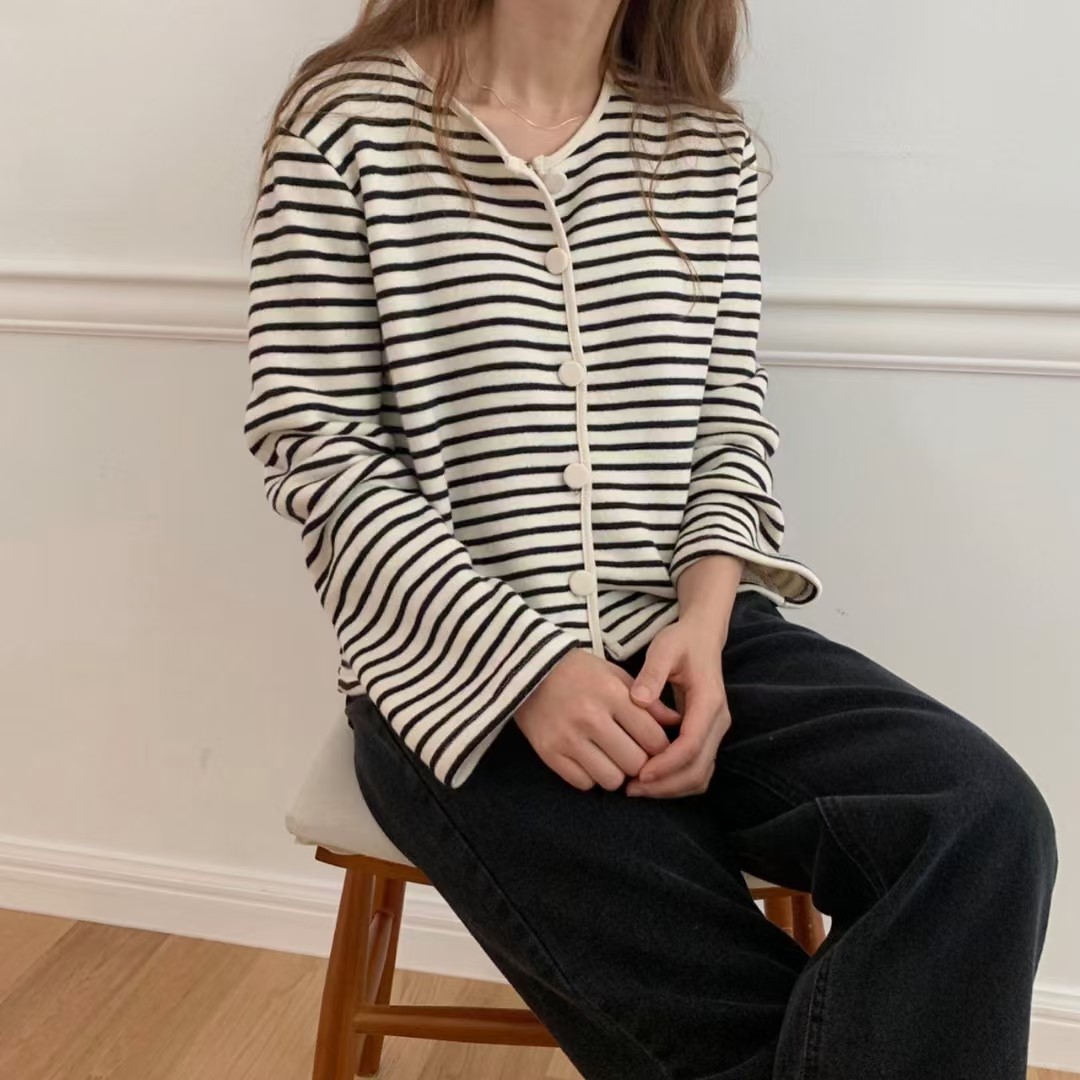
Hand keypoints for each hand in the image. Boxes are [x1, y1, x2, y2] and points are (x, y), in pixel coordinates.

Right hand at [515, 648, 681, 791]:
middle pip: (635, 763)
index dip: (660, 747)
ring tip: (610, 758)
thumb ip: (648, 701)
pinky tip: (588, 759)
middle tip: (633, 753)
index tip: (654, 745)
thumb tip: (677, 723)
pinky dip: (590, 777)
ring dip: (616, 773)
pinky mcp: (549, 753)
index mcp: (611, 694)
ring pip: (611, 779)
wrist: (526, 669)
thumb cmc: (578, 672)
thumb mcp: (615, 675)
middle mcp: (590, 718)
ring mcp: (567, 738)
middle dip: (639, 762)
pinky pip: (583, 784)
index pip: (653, 737)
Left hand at [624, 618, 731, 798]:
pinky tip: (649, 778)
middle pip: (699, 769)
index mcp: (709, 702)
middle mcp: (718, 722)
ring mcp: (715, 731)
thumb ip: (652, 673)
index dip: (666, 765)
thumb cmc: (681, 642)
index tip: (640, 773)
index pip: (691, 745)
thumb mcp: (664, 648)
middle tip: (632, 788)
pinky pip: (697, 769)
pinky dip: (676, 780)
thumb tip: (638, 701)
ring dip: (671, 788)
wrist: (702, 637)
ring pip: (701, 775)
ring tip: (637, 788)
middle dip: (666, 785)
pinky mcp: (707, 736)